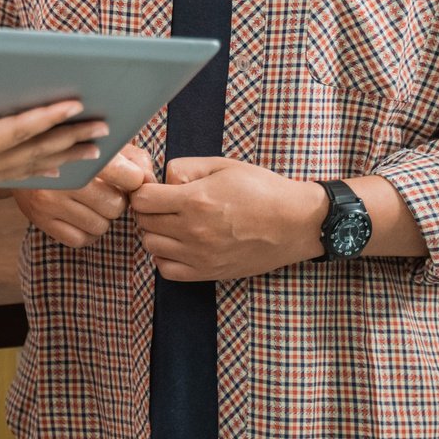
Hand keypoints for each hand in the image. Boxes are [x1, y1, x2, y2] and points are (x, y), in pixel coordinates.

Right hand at [0, 95, 108, 234]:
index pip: (13, 131)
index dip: (44, 117)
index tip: (73, 104)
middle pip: (34, 147)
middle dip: (70, 135)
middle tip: (107, 124)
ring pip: (32, 160)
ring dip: (66, 152)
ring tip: (99, 148)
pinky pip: (19, 171)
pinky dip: (43, 166)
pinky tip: (61, 166)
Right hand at [12, 143, 153, 248]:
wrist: (18, 154)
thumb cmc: (72, 150)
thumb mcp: (102, 143)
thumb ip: (133, 160)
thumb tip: (150, 183)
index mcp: (81, 153)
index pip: (129, 178)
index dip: (133, 180)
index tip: (127, 177)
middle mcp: (64, 179)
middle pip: (116, 206)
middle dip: (116, 200)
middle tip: (106, 190)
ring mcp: (50, 203)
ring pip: (100, 226)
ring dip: (102, 217)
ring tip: (91, 202)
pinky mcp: (42, 221)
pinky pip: (81, 240)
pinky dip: (87, 231)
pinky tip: (81, 215)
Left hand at [127, 157, 327, 280]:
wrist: (296, 222)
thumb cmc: (262, 189)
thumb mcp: (222, 165)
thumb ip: (185, 168)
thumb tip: (161, 180)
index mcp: (195, 201)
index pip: (142, 200)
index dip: (144, 190)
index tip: (154, 188)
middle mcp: (193, 231)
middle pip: (144, 222)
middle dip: (148, 210)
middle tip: (164, 204)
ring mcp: (200, 256)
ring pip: (151, 246)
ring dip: (155, 232)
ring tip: (172, 223)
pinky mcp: (209, 273)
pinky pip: (167, 270)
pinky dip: (165, 257)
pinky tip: (178, 244)